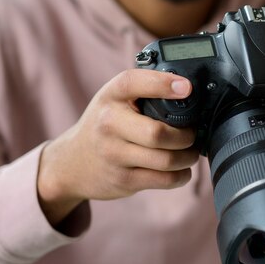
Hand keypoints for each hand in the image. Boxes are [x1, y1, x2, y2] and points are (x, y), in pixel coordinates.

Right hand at [37, 69, 197, 225]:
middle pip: (158, 133)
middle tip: (193, 133)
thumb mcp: (114, 99)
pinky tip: (181, 170)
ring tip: (191, 151)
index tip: (186, 87)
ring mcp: (114, 154)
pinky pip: (163, 180)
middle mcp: (108, 123)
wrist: (71, 162)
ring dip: (188, 157)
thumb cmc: (105, 124)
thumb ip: (143, 90)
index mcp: (110, 96)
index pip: (133, 83)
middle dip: (186, 135)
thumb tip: (187, 88)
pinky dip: (181, 176)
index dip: (162, 84)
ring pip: (166, 159)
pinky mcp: (122, 180)